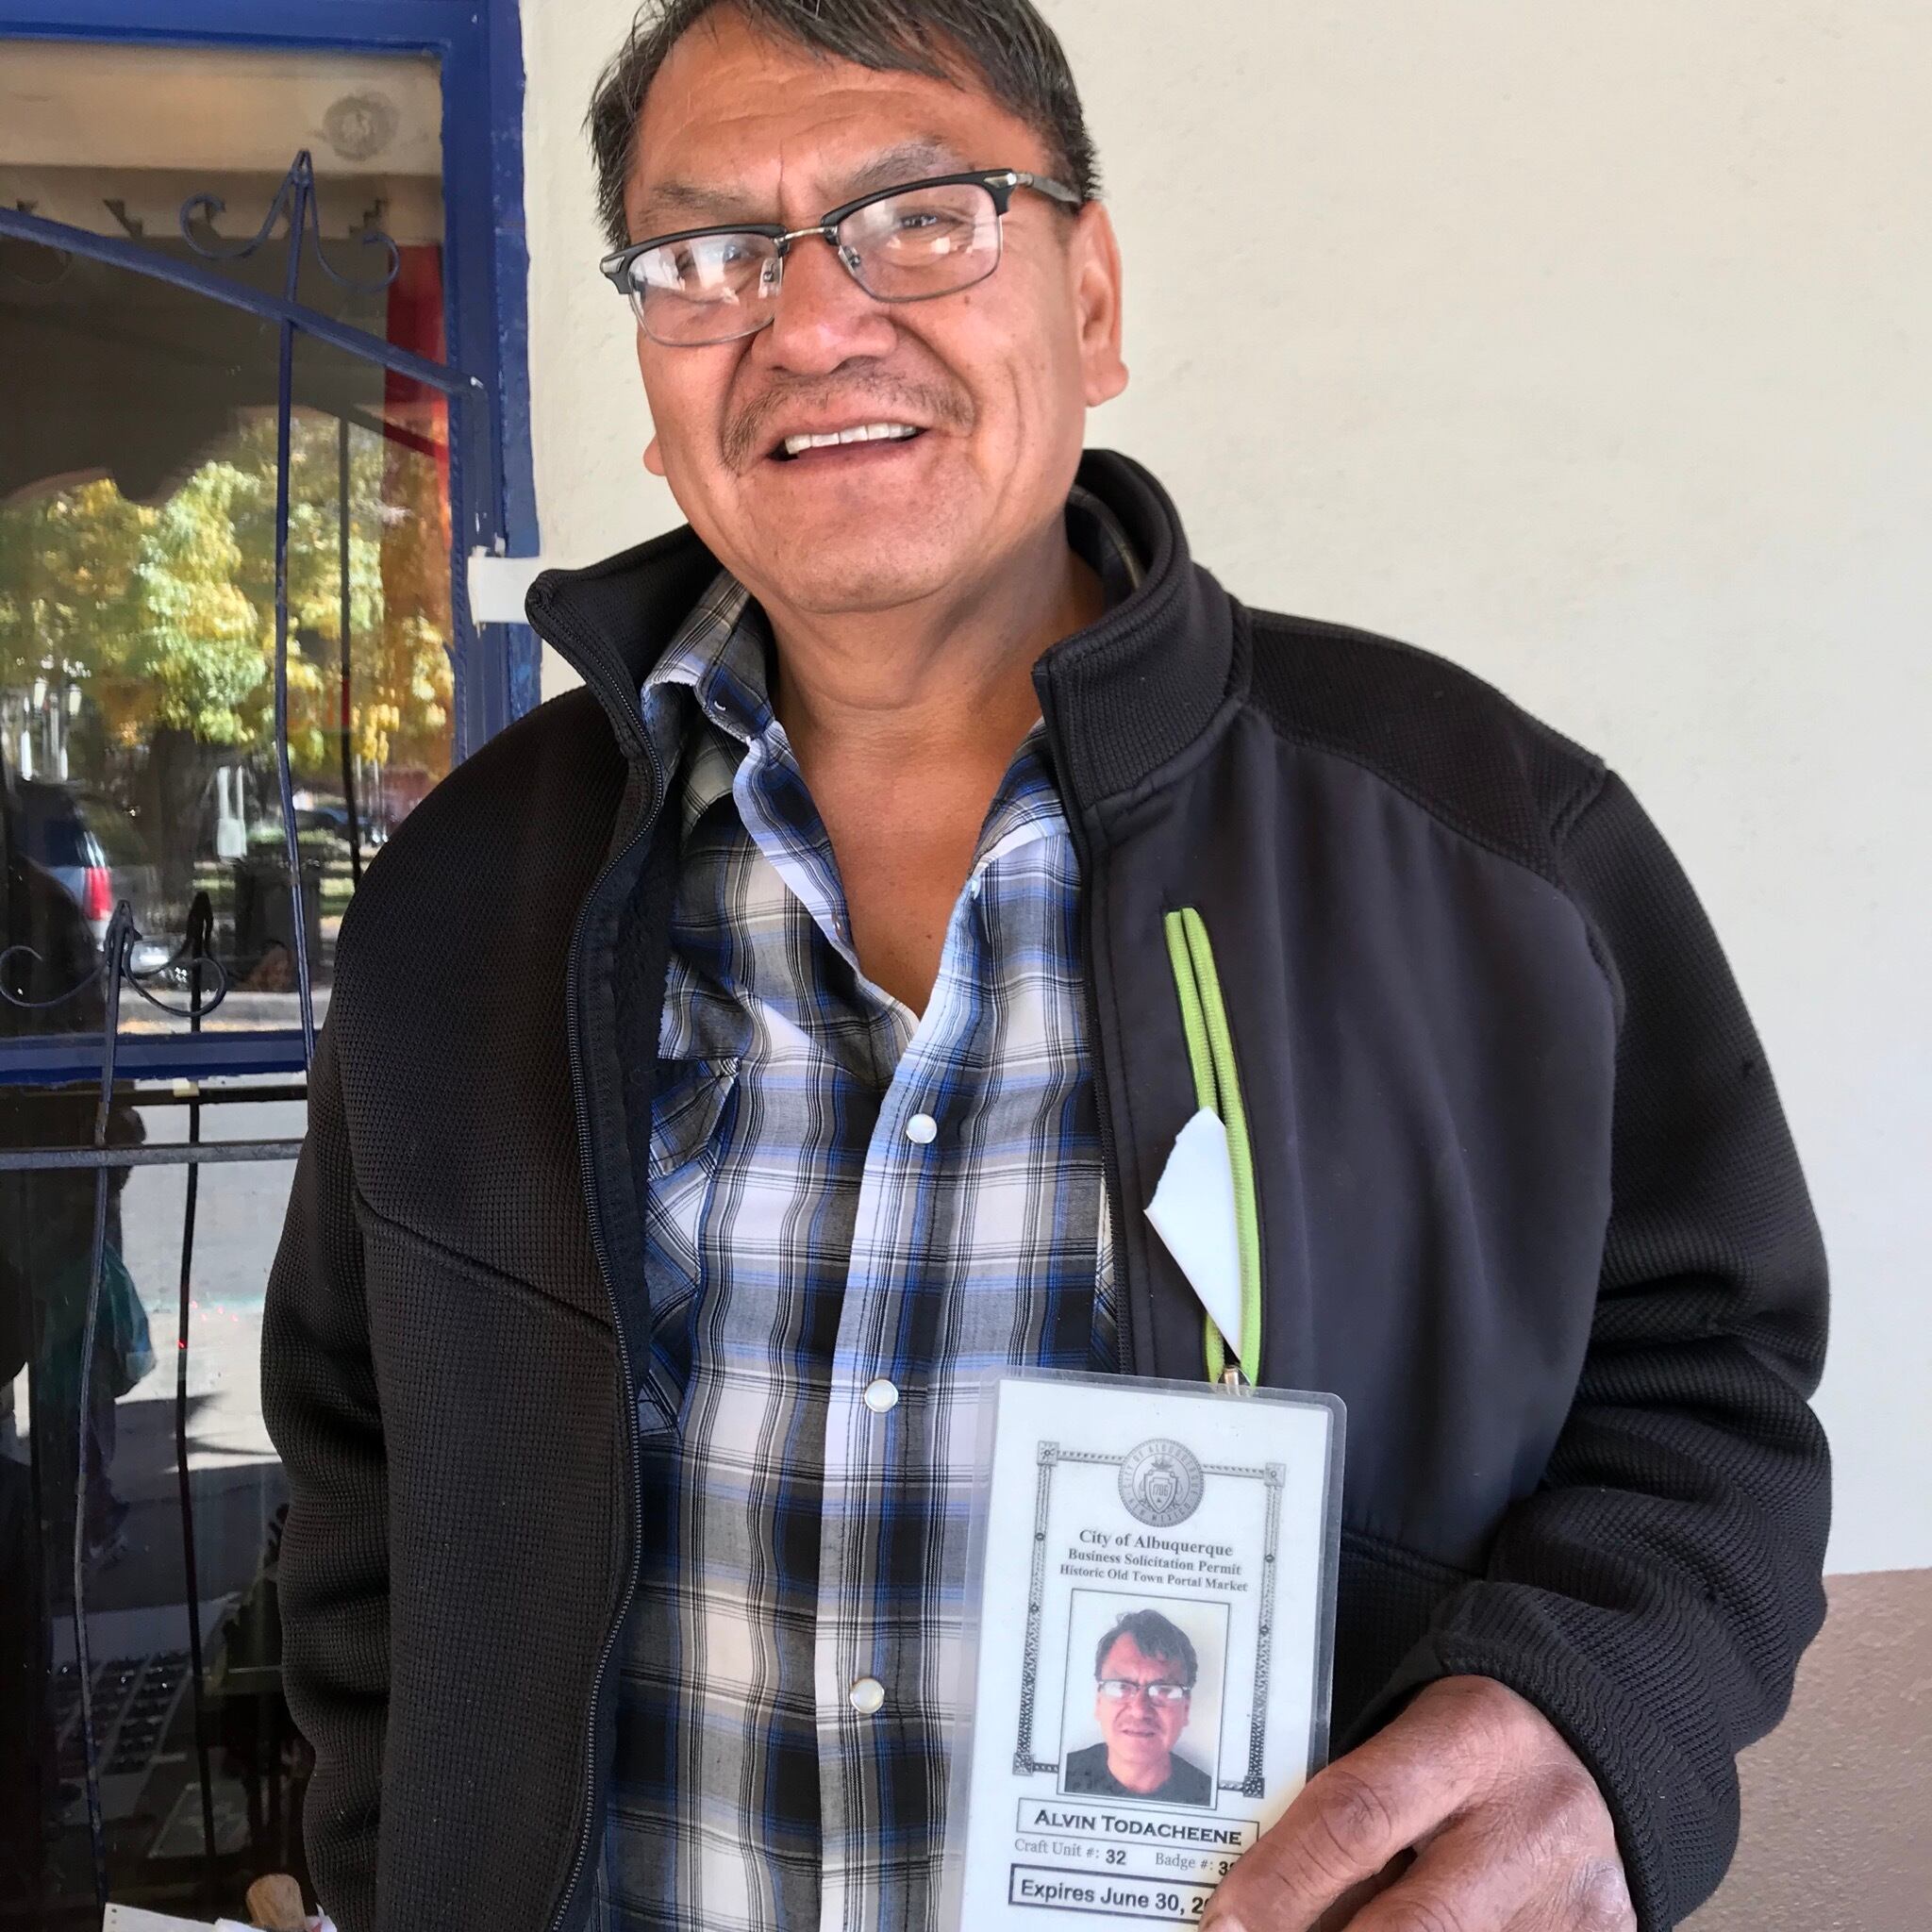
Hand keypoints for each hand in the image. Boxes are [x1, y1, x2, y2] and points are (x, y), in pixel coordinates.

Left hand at [1201, 1676, 1635, 1930]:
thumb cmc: (1477, 1740)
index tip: (1222, 1925)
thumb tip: (1259, 1903)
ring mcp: (1575, 1901)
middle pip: (1413, 1925)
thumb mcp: (1414, 1739)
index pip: (1355, 1817)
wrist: (1608, 1742)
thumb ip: (1354, 1810)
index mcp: (1468, 1738)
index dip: (1280, 1881)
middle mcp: (1529, 1823)